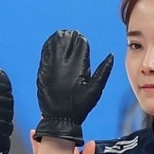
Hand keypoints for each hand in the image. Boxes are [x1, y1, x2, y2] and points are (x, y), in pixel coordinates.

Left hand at [34, 30, 112, 145]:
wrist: (59, 119)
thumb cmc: (79, 107)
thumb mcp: (95, 90)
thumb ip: (103, 71)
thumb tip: (111, 56)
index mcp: (77, 68)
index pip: (80, 46)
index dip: (80, 40)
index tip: (81, 38)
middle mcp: (63, 66)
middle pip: (66, 43)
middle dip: (69, 37)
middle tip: (71, 34)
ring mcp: (51, 69)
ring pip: (54, 47)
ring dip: (57, 40)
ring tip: (61, 35)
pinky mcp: (42, 73)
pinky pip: (45, 55)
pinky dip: (48, 47)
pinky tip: (50, 44)